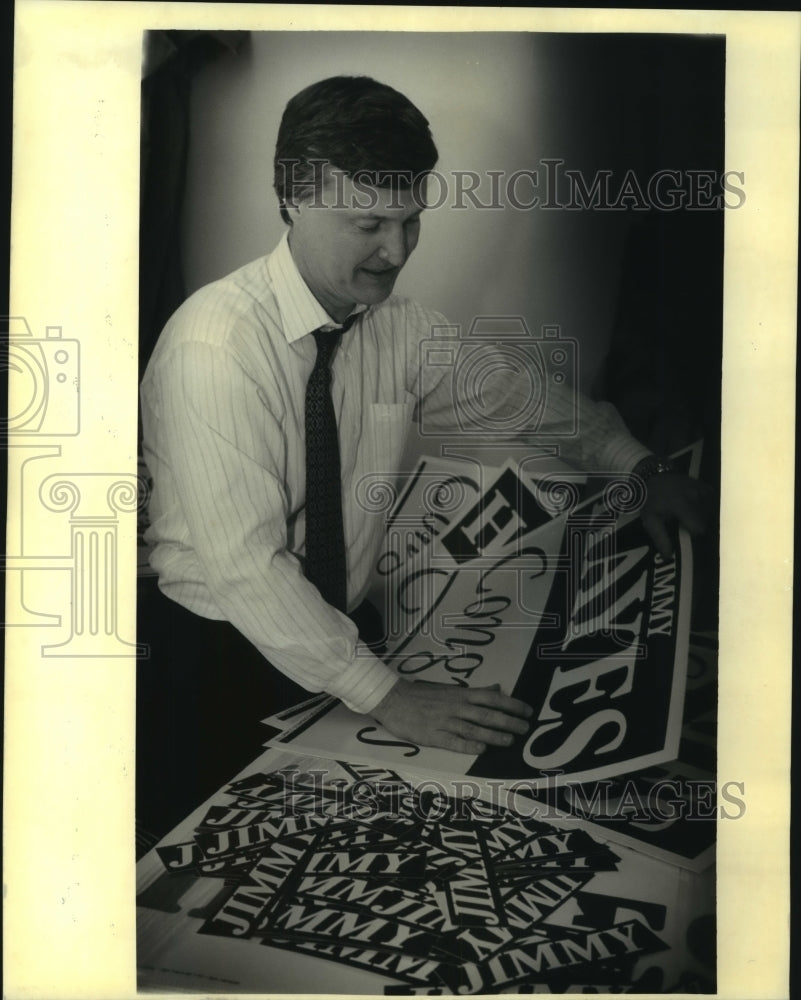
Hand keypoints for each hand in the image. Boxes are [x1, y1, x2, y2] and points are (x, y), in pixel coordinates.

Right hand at [371, 679, 532, 754]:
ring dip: (493, 736)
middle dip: (509, 722)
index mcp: (461, 695)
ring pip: (474, 729)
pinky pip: (454, 742)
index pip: (492, 698)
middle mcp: (457, 707)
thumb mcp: (450, 689)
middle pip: (488, 714)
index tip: (528, 711)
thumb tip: (497, 688)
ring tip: (510, 742)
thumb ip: (474, 691)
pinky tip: (481, 751)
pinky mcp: (433, 736)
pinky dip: (468, 746)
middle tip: (525, 728)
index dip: (512, 704)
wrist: (394, 699)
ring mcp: (445, 722)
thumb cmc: (423, 695)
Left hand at [640, 472, 714, 558]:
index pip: (699, 528)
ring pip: (712, 511)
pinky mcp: (705, 486)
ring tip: (692, 516)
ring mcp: (702, 490)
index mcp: (682, 505)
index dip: (694, 534)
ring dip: (705, 516)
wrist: (653, 476)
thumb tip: (668, 557)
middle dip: (700, 525)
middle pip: (708, 520)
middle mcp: (696, 497)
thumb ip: (660, 538)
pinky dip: (707, 506)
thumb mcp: (650, 520)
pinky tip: (698, 507)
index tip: (686, 532)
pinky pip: (712, 501)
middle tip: (688, 524)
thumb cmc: (651, 500)